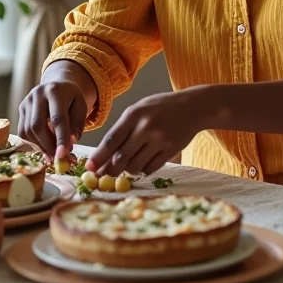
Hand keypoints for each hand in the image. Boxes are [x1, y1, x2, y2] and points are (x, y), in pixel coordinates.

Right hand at [18, 77, 86, 159]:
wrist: (58, 85)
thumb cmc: (71, 99)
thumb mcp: (81, 107)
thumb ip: (77, 125)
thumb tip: (70, 144)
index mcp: (56, 90)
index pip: (57, 118)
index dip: (60, 138)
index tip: (63, 155)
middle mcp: (38, 94)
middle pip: (38, 125)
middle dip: (48, 145)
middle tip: (58, 158)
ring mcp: (27, 101)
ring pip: (28, 131)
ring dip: (41, 146)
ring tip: (54, 152)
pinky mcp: (21, 109)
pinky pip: (23, 132)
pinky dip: (34, 143)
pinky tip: (45, 144)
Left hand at [86, 88, 208, 176]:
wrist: (193, 107)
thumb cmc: (161, 108)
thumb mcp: (139, 109)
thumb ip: (123, 128)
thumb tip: (104, 155)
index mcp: (134, 114)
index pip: (110, 141)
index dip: (98, 157)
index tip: (90, 168)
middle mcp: (145, 127)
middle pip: (120, 158)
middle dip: (109, 170)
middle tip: (104, 175)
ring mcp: (159, 140)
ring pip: (134, 167)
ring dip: (127, 170)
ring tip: (127, 165)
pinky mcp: (170, 151)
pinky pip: (150, 169)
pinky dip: (143, 170)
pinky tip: (143, 163)